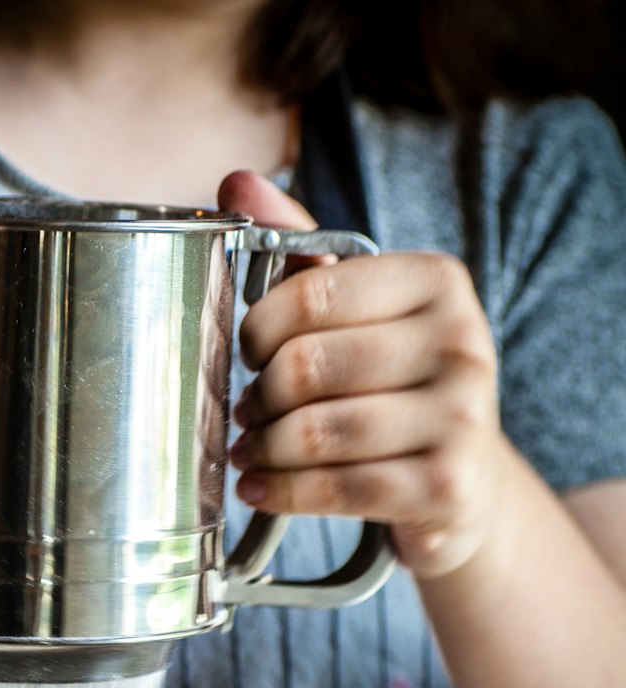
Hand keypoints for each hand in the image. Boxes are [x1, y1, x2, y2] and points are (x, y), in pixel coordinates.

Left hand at [218, 170, 511, 578]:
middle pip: (306, 367)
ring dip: (262, 448)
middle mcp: (461, 342)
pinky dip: (279, 491)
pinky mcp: (445, 487)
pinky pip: (334, 488)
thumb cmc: (398, 386)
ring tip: (250, 450)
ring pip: (313, 433)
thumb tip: (237, 182)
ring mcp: (461, 418)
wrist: (465, 484)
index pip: (310, 293)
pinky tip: (257, 487)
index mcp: (437, 281)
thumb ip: (302, 250)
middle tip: (247, 412)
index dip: (255, 330)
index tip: (247, 353)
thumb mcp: (362, 312)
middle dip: (258, 397)